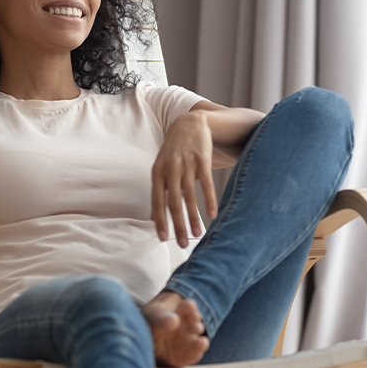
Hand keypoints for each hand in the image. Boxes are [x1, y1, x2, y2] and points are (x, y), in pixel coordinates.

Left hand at [151, 110, 218, 247]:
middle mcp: (170, 169)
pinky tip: (212, 215)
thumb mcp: (161, 168)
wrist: (190, 123)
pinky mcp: (202, 159)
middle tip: (182, 244)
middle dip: (178, 225)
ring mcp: (186, 164)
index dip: (160, 220)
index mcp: (157, 173)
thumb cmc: (174, 151)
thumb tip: (153, 218)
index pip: (157, 201)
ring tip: (198, 234)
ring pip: (189, 196)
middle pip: (173, 202)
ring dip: (193, 217)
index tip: (163, 238)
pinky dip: (209, 200)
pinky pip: (206, 184)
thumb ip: (159, 191)